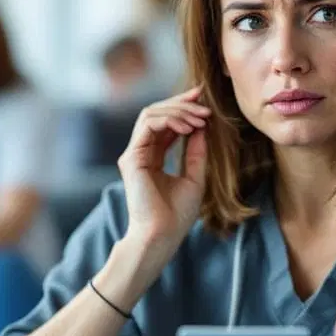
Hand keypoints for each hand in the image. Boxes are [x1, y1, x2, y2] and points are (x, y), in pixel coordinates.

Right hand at [118, 86, 210, 249]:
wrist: (163, 235)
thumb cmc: (178, 214)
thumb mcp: (195, 177)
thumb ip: (196, 151)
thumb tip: (202, 126)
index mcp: (154, 157)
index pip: (166, 124)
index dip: (183, 108)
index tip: (203, 99)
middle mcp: (141, 152)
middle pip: (157, 113)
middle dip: (181, 103)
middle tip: (203, 101)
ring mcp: (134, 154)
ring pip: (151, 113)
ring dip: (178, 110)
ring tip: (200, 117)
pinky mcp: (131, 157)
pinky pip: (148, 124)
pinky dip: (170, 120)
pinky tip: (188, 126)